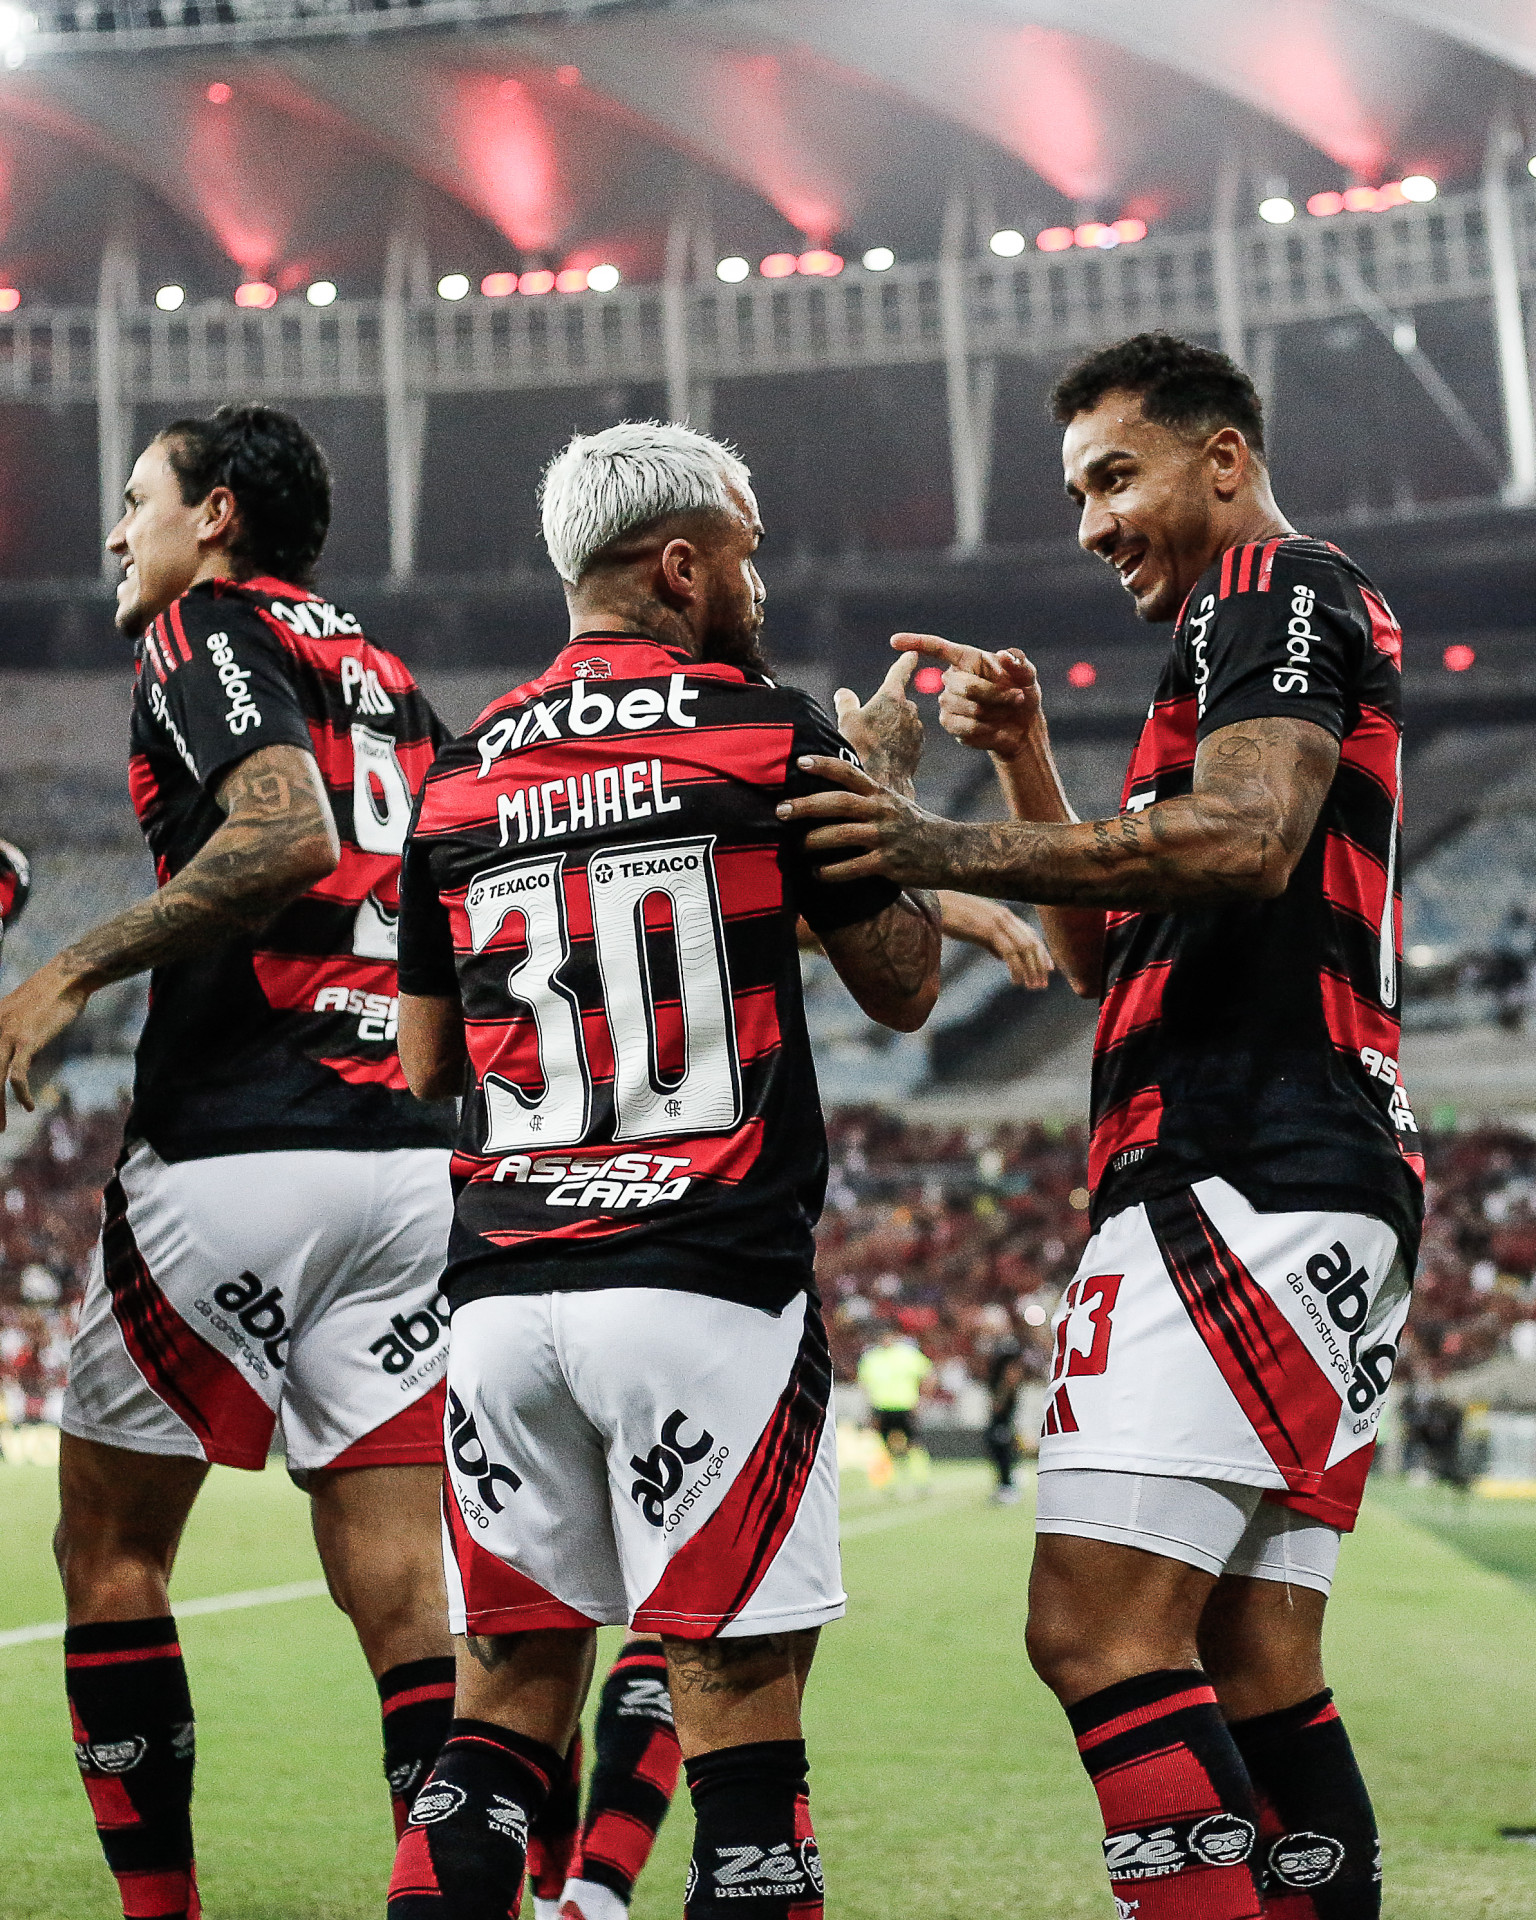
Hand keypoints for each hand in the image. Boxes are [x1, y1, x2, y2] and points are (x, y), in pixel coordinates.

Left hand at [0, 957, 91, 1128]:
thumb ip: (16, 1036)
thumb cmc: (51, 995)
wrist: (68, 976)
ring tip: (0, 1128)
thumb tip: (20, 1058)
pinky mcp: (26, 1041)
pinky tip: (29, 1106)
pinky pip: (17, 1075)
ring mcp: (7, 1035)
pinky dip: (21, 1094)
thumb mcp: (23, 1015)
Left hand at [778, 754, 955, 888]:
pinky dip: (832, 872)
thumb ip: (866, 796)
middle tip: (780, 810)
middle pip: (839, 802)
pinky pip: (854, 868)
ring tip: (795, 846)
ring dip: (815, 840)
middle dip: (807, 805)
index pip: (850, 773)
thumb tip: (829, 793)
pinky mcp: (889, 864)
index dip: (824, 765)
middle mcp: (882, 811)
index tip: (799, 761)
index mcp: (881, 794)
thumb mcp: (894, 804)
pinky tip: (816, 874)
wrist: (953, 851)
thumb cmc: (915, 827)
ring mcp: (886, 838)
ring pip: (843, 835)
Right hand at [832, 652, 922, 788]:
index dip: (905, 661)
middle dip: (888, 709)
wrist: (880, 781)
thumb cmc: (860, 747)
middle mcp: (909, 709)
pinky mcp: (919, 747)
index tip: (912, 653)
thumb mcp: (846, 720)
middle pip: (898, 701)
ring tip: (875, 744)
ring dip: (893, 727)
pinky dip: (899, 742)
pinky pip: (908, 738)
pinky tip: (886, 755)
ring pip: (903, 721)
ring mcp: (916, 729)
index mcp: (891, 696)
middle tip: (870, 725)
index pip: (900, 671)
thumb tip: (844, 693)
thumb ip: (846, 702)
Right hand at [891, 633, 1041, 758]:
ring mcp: (948, 703)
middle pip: (962, 685)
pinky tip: (997, 728)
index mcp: (966, 659)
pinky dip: (989, 730)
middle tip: (1016, 697)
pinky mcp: (951, 725)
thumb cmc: (1023, 696)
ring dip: (995, 712)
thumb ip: (1020, 665)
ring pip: (966, 708)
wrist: (1021, 729)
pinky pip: (966, 728)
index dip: (916, 643)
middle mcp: (952, 679)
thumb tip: (1002, 656)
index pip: (937, 648)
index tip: (894, 641)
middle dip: (994, 693)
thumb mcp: (1028, 677)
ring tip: (1006, 713)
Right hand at [936, 892, 1051, 988]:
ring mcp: (997, 922)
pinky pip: (1009, 952)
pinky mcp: (988, 929)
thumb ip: (990, 941)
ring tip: (1032, 986)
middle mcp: (1005, 917)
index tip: (1048, 969)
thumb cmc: (950, 917)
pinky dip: (1016, 968)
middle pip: (1031, 942)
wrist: (934, 904)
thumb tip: (1001, 957)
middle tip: (1042, 985)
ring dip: (1031, 970)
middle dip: (1039, 965)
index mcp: (1003, 915)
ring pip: (1024, 948)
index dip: (1042, 952)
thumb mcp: (974, 929)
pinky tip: (1016, 981)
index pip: (1031, 934)